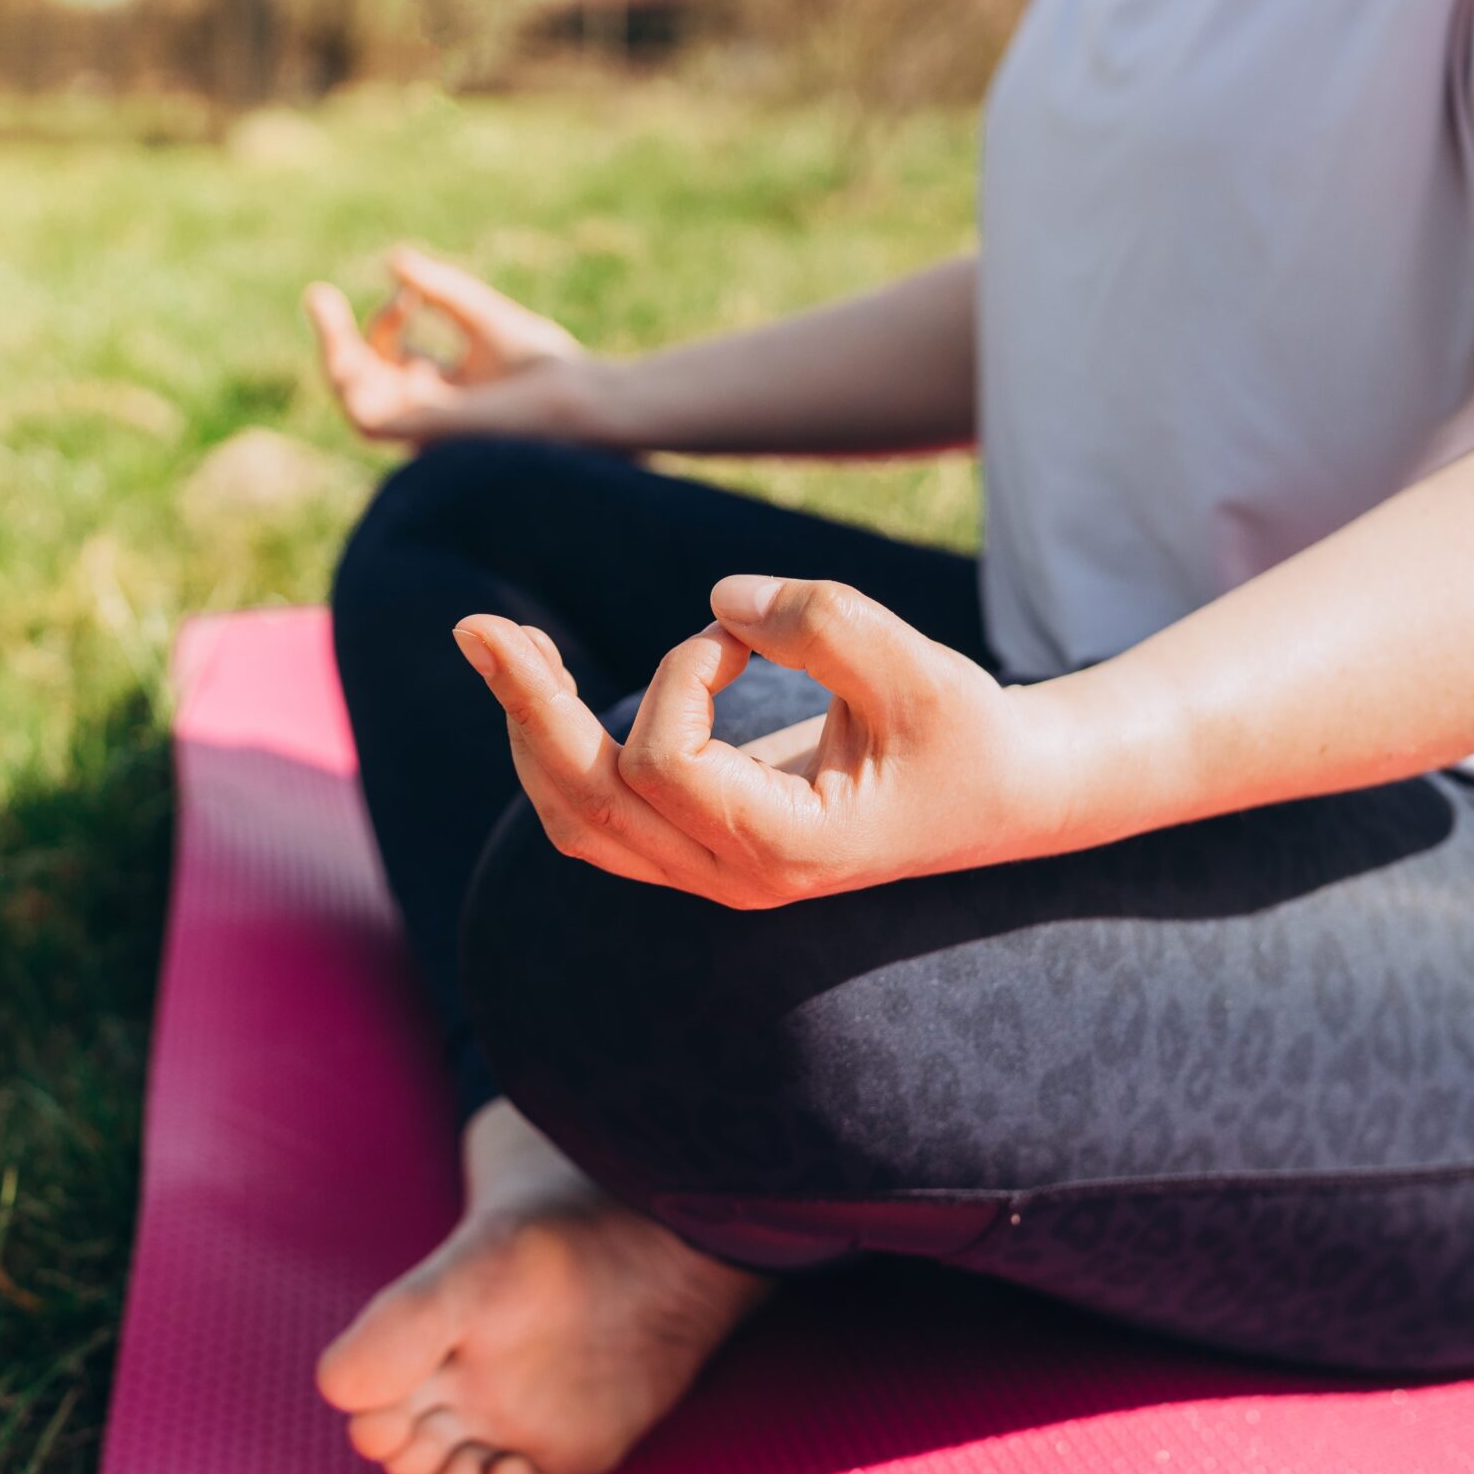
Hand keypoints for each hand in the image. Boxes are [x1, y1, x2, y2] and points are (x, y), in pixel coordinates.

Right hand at [305, 248, 587, 443]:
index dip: (383, 321)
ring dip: (333, 356)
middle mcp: (428, 411)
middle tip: (315, 293)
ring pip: (356, 400)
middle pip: (363, 380)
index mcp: (443, 389)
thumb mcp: (478, 314)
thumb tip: (395, 260)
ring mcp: (423, 427)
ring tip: (323, 308)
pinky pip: (367, 420)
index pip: (388, 360)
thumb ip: (439, 290)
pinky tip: (348, 348)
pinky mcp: (423, 435)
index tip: (408, 291)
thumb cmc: (544, 367)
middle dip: (334, 339)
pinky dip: (349, 384)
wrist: (575, 399)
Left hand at [452, 577, 1089, 908]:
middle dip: (526, 709)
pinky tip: (549, 685)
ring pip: (575, 819)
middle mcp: (732, 876)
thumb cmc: (964, 729)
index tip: (744, 632)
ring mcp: (709, 871)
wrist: (999, 792)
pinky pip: (597, 815)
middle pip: (586, 806)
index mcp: (783, 850)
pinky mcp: (699, 846)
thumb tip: (723, 597)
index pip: (665, 765)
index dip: (683, 673)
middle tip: (474, 625)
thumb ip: (823, 620)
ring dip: (531, 729)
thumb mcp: (916, 665)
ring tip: (504, 644)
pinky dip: (557, 751)